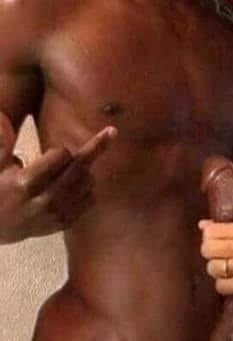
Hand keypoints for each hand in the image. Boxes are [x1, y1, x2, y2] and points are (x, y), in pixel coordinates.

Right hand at [0, 114, 116, 243]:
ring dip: (85, 171)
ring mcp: (56, 213)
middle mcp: (45, 198)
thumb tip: (1, 117)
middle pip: (81, 167)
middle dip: (94, 148)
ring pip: (88, 182)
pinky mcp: (64, 223)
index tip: (54, 152)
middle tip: (112, 131)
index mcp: (27, 182)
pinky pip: (90, 200)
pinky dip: (87, 189)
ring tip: (70, 172)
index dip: (59, 151)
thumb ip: (2, 143)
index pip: (61, 155)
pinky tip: (75, 187)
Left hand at [199, 220, 232, 298]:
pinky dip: (224, 285)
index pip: (210, 231)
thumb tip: (202, 225)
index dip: (208, 239)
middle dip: (210, 255)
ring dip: (217, 271)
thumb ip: (225, 228)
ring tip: (227, 271)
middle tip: (219, 258)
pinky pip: (221, 285)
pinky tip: (232, 282)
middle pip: (207, 249)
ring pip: (212, 268)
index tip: (215, 244)